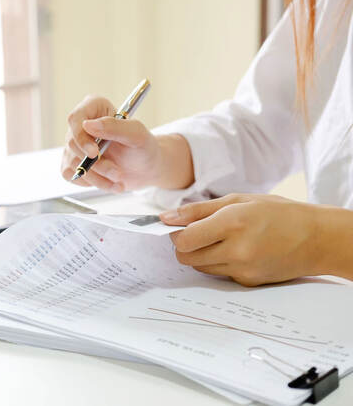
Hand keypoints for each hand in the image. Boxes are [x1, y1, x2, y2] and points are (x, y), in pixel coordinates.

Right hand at [60, 95, 163, 191]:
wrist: (145, 169)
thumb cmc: (143, 147)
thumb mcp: (137, 134)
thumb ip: (115, 126)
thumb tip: (88, 125)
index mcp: (95, 108)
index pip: (75, 118)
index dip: (81, 136)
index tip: (94, 152)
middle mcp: (81, 126)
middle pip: (73, 144)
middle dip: (96, 164)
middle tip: (117, 172)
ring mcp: (75, 146)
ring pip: (74, 164)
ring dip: (98, 177)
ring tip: (118, 178)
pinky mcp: (74, 164)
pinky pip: (73, 177)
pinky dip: (93, 183)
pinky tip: (109, 182)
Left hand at [160, 194, 322, 286]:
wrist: (316, 239)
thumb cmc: (278, 213)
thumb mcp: (238, 200)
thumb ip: (198, 210)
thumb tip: (166, 218)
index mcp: (232, 223)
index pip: (184, 240)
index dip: (176, 234)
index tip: (180, 227)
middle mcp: (236, 250)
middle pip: (186, 257)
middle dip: (184, 246)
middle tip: (197, 233)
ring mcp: (242, 269)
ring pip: (200, 267)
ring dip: (200, 254)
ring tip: (220, 239)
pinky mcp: (247, 282)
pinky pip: (219, 274)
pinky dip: (219, 262)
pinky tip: (237, 250)